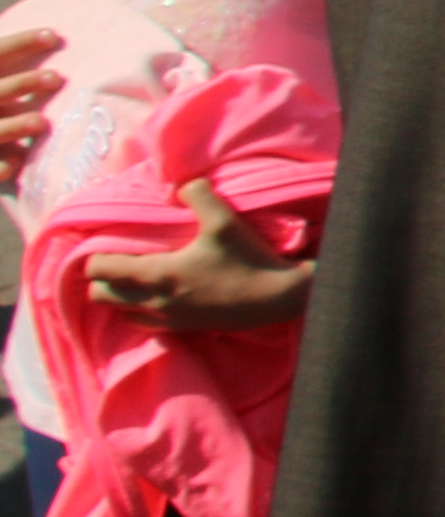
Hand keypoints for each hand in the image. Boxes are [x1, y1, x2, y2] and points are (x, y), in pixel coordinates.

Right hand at [0, 23, 62, 184]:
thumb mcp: (6, 82)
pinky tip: (16, 166)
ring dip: (13, 126)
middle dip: (22, 83)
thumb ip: (20, 71)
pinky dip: (1, 166)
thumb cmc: (4, 105)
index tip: (53, 35)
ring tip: (40, 122)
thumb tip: (63, 43)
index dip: (21, 43)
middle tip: (56, 78)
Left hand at [83, 182, 312, 331]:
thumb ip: (198, 195)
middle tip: (118, 261)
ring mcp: (168, 318)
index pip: (100, 270)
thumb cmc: (248, 258)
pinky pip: (144, 325)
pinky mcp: (183, 329)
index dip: (95, 256)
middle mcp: (155, 301)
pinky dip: (140, 312)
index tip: (107, 244)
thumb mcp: (224, 220)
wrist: (277, 297)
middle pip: (101, 295)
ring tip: (135, 280)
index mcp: (157, 273)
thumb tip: (179, 187)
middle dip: (103, 278)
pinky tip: (157, 297)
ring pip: (120, 312)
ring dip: (121, 297)